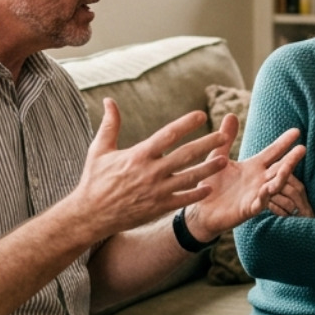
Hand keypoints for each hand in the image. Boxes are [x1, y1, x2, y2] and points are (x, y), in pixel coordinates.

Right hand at [70, 100, 234, 239]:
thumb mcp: (99, 149)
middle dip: (206, 144)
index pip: (168, 135)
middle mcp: (151, 172)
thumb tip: (108, 100)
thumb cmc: (95, 180)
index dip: (186, 124)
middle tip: (224, 136)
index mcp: (138, 155)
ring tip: (223, 160)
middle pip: (185, 155)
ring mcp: (156, 191)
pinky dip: (197, 194)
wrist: (91, 215)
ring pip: (189, 177)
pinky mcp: (158, 208)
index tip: (201, 115)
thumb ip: (110, 124)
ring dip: (208, 168)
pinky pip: (183, 199)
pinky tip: (210, 188)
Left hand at [184, 115, 304, 239]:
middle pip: (279, 168)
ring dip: (282, 177)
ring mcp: (255, 195)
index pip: (273, 152)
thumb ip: (226, 138)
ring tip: (288, 167)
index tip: (297, 131)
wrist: (201, 210)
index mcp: (254, 167)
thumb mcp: (218, 156)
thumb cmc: (212, 183)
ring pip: (274, 185)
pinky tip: (267, 188)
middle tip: (302, 149)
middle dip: (290, 160)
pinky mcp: (247, 209)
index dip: (284, 142)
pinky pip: (259, 203)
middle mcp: (259, 180)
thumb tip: (231, 114)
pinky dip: (264, 196)